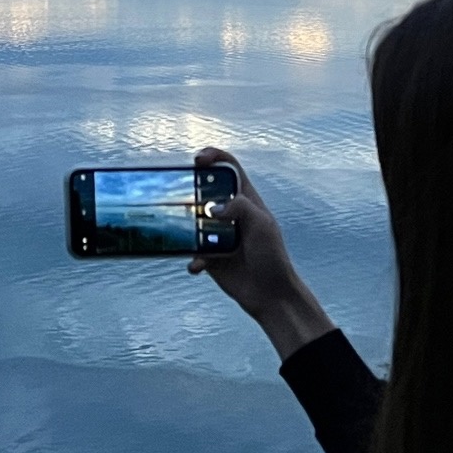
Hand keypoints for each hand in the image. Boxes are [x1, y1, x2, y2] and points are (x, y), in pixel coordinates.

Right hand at [190, 145, 335, 362]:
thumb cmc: (272, 256)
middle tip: (180, 195)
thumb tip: (212, 207)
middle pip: (204, 191)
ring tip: (185, 232)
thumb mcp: (261, 224)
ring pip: (193, 221)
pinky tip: (197, 265)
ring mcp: (217, 234)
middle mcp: (229, 214)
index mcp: (245, 200)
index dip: (214, 158)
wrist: (270, 295)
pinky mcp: (209, 256)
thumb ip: (239, 207)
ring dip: (186, 226)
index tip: (198, 160)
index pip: (229, 168)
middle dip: (190, 190)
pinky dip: (192, 258)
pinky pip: (192, 252)